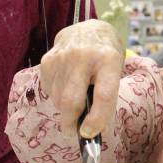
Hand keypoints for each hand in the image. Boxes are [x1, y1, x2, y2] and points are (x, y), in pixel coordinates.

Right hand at [38, 19, 122, 137]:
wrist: (88, 29)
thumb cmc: (105, 56)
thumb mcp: (114, 70)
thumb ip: (105, 95)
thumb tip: (89, 130)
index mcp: (108, 59)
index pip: (104, 95)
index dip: (97, 119)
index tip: (89, 134)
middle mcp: (84, 56)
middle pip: (71, 100)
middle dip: (71, 123)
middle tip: (73, 132)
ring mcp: (63, 57)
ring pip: (58, 99)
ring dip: (64, 110)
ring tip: (74, 102)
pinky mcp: (47, 60)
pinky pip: (49, 90)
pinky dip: (56, 97)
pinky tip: (65, 87)